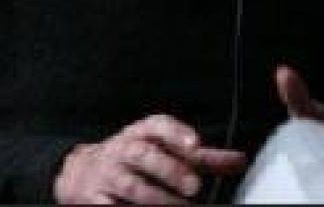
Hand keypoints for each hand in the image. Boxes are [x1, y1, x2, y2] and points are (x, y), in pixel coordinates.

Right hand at [52, 114, 245, 203]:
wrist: (82, 171)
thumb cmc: (136, 158)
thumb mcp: (167, 151)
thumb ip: (202, 157)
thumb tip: (240, 160)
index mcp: (144, 133)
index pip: (159, 125)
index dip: (177, 133)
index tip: (196, 144)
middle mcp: (125, 149)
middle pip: (145, 154)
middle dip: (169, 169)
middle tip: (194, 186)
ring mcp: (109, 174)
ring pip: (130, 184)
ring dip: (155, 198)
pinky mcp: (94, 198)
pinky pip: (107, 205)